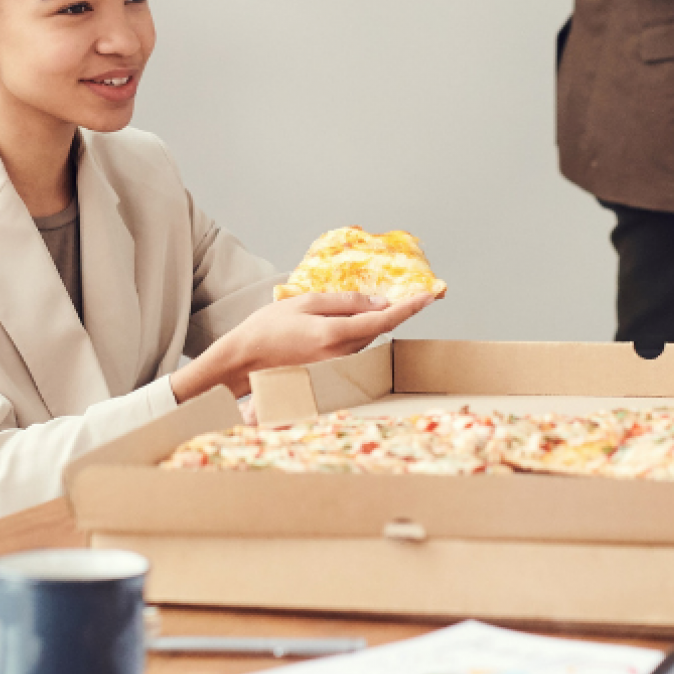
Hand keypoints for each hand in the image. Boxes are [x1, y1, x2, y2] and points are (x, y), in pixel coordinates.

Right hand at [174, 292, 433, 400]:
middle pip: (377, 332)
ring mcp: (335, 371)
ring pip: (364, 343)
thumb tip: (380, 303)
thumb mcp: (305, 303)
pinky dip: (352, 340)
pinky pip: (351, 354)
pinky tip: (334, 332)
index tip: (430, 295)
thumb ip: (345, 303)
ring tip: (346, 317)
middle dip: (388, 314)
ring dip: (365, 327)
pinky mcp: (329, 378)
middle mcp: (340, 357)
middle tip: (397, 296)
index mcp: (334, 335)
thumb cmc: (268, 328)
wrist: (242, 362)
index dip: (410, 307)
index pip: (383, 321)